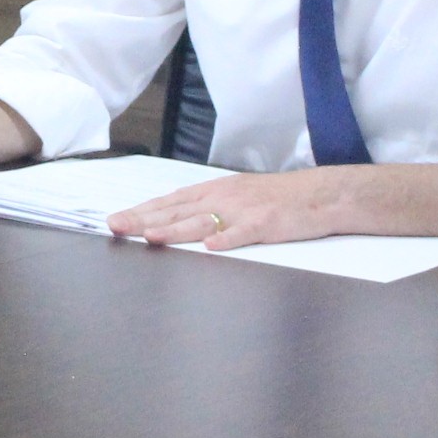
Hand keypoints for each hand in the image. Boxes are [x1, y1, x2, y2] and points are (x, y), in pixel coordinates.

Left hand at [108, 169, 334, 250]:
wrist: (321, 194)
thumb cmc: (277, 198)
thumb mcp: (237, 195)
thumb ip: (207, 207)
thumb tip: (173, 218)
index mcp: (215, 190)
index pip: (170, 201)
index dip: (142, 210)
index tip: (115, 219)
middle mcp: (224, 197)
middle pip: (178, 210)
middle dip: (144, 218)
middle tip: (116, 226)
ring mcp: (244, 210)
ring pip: (203, 221)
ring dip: (175, 229)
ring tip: (150, 236)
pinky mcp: (267, 224)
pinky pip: (244, 233)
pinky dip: (227, 239)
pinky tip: (211, 247)